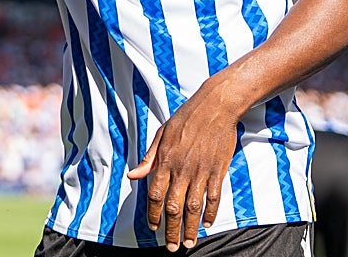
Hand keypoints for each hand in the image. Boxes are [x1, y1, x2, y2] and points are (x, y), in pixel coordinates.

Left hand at [127, 87, 238, 251]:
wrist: (214, 108)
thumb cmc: (184, 119)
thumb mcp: (160, 135)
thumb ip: (148, 159)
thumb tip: (133, 176)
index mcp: (164, 161)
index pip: (155, 194)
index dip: (153, 214)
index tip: (152, 228)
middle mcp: (181, 170)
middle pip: (173, 206)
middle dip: (171, 229)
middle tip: (171, 247)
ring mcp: (201, 171)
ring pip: (194, 207)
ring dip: (191, 228)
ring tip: (189, 243)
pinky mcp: (217, 171)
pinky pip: (214, 197)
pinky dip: (211, 212)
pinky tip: (208, 224)